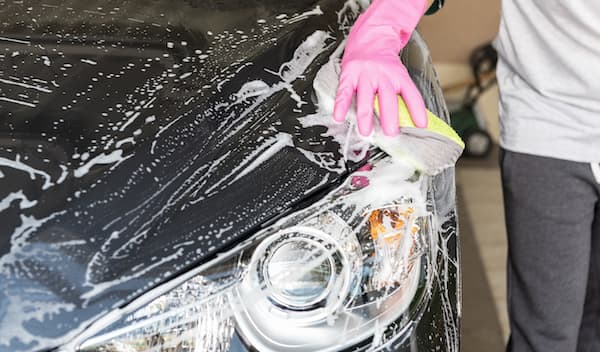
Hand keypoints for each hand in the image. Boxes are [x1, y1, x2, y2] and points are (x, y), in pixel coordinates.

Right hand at [333, 0, 427, 136]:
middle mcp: (382, 75)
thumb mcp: (399, 74)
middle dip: (389, 118)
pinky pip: (344, 92)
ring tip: (366, 132)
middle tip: (390, 133)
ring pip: (365, 98)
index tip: (421, 125)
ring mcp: (365, 75)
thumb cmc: (385, 62)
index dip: (417, 110)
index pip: (411, 94)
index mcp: (398, 76)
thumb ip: (404, 96)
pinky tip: (339, 117)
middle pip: (387, 99)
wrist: (370, 36)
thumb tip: (414, 121)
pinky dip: (341, 106)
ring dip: (365, 117)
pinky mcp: (349, 74)